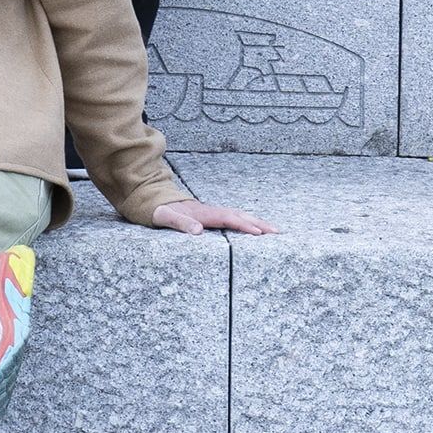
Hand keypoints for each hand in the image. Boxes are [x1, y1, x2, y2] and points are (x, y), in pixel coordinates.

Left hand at [150, 198, 276, 234]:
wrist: (154, 199)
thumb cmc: (159, 210)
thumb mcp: (163, 216)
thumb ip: (179, 222)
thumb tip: (198, 231)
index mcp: (202, 212)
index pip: (227, 219)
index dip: (243, 225)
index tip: (258, 233)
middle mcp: (211, 211)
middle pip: (239, 215)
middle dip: (259, 223)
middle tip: (278, 232)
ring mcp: (213, 212)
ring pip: (239, 215)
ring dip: (257, 222)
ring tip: (275, 231)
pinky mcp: (212, 216)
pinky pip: (234, 218)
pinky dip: (248, 222)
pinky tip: (257, 229)